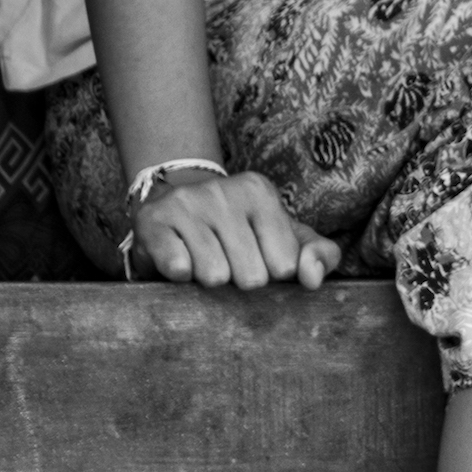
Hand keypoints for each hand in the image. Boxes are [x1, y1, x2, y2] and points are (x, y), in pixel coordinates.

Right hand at [129, 170, 338, 288]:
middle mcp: (223, 192)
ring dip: (209, 279)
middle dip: (239, 279)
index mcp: (260, 193)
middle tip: (225, 259)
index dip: (270, 273)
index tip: (254, 256)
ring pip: (215, 277)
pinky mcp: (154, 222)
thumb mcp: (284, 237)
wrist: (171, 207)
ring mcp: (187, 204)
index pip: (285, 266)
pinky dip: (180, 276)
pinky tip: (179, 258)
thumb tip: (311, 279)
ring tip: (201, 258)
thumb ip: (318, 255)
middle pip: (251, 277)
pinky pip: (179, 270)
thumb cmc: (237, 231)